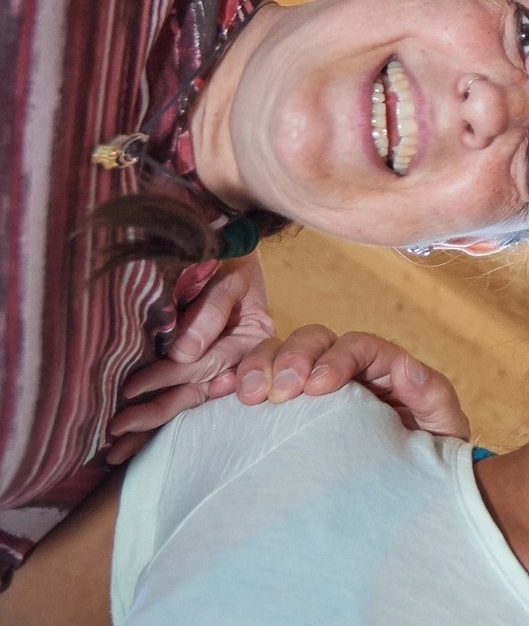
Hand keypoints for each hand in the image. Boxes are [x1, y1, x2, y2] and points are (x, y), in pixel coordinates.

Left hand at [105, 254, 275, 462]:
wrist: (226, 242)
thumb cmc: (228, 255)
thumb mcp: (228, 277)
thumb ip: (212, 311)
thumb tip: (182, 354)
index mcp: (250, 337)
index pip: (205, 363)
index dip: (168, 377)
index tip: (131, 389)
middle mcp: (236, 356)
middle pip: (194, 390)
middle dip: (154, 412)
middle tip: (115, 430)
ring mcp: (220, 364)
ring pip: (187, 399)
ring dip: (152, 424)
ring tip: (115, 449)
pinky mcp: (204, 369)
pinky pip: (182, 396)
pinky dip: (157, 415)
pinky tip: (131, 440)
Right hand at [234, 325, 470, 438]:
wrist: (408, 493)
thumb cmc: (430, 456)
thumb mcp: (442, 428)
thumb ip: (431, 395)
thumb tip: (407, 368)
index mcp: (384, 367)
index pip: (359, 345)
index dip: (337, 357)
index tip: (317, 386)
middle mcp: (345, 368)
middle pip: (314, 340)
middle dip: (292, 357)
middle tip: (278, 392)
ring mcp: (312, 385)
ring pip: (280, 353)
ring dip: (260, 366)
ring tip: (249, 397)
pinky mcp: (286, 408)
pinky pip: (257, 380)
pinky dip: (238, 380)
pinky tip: (224, 396)